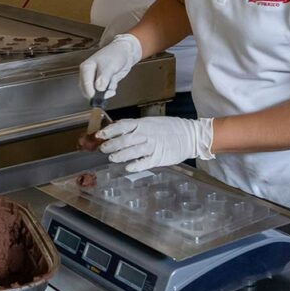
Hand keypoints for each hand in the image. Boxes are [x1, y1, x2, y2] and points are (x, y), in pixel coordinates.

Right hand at [79, 33, 142, 99]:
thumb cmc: (115, 55)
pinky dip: (110, 89)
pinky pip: (104, 92)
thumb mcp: (110, 66)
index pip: (85, 85)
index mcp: (86, 68)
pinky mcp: (102, 83)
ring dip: (106, 91)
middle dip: (99, 94)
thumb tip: (99, 88)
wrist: (124, 52)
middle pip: (88, 91)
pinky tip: (114, 80)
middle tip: (110, 91)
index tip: (100, 97)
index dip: (92, 93)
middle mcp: (88, 75)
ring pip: (97, 93)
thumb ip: (104, 77)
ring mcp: (95, 79)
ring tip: (113, 81)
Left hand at [96, 117, 214, 171]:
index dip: (109, 131)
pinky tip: (128, 167)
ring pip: (133, 151)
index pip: (122, 126)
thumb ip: (135, 127)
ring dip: (120, 155)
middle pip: (125, 140)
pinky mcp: (159, 158)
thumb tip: (115, 130)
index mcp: (143, 123)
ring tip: (112, 158)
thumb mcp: (150, 122)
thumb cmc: (168, 128)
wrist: (190, 135)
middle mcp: (146, 134)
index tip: (99, 135)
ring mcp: (153, 146)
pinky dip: (135, 165)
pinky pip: (145, 162)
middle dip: (111, 145)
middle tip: (102, 149)